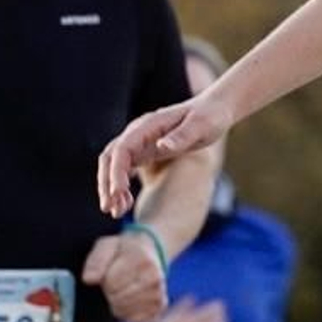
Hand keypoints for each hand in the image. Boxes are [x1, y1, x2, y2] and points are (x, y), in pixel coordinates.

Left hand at [82, 231, 167, 321]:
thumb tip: (89, 279)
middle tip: (115, 282)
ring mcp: (159, 295)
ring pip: (124, 311)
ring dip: (117, 304)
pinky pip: (134, 321)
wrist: (149, 254)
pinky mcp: (159, 308)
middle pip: (118, 299)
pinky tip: (129, 301)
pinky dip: (126, 314)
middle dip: (110, 293)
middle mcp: (155, 279)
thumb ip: (97, 260)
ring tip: (122, 290)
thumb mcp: (107, 246)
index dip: (104, 280)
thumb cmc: (124, 251)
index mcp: (142, 260)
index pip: (111, 283)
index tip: (110, 273)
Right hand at [99, 89, 233, 217]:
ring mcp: (141, 142)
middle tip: (110, 209)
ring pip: (116, 165)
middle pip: (111, 158)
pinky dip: (121, 185)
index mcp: (148, 125)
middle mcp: (139, 132)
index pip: (122, 149)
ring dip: (112, 187)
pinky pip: (126, 168)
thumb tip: (162, 146)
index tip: (118, 194)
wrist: (215, 109)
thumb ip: (183, 136)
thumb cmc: (210, 116)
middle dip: (107, 184)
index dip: (116, 172)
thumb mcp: (202, 125)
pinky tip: (123, 203)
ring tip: (117, 212)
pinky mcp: (146, 150)